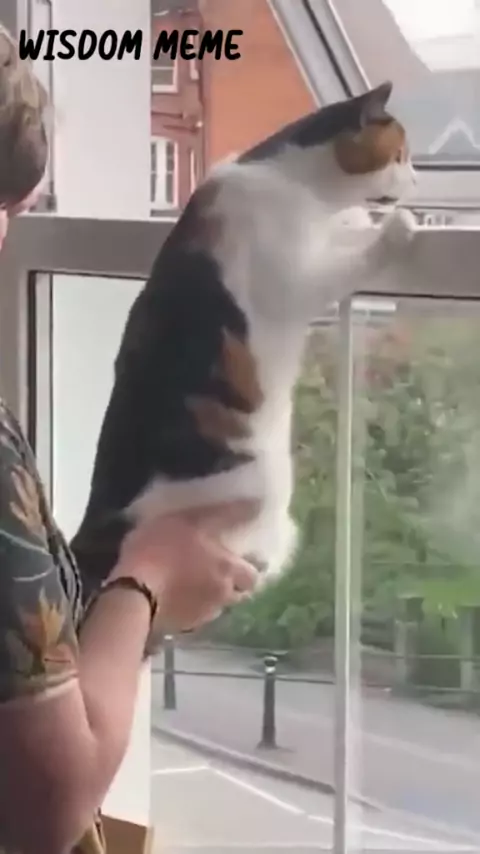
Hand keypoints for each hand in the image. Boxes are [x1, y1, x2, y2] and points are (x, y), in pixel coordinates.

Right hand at [112, 501, 259, 633]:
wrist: (131, 594)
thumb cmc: (161, 550)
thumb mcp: (191, 520)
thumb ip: (225, 514)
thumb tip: (257, 505)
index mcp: (228, 570)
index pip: (255, 576)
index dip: (249, 567)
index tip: (240, 558)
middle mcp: (223, 597)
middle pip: (238, 595)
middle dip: (231, 585)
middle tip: (215, 571)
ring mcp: (202, 616)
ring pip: (216, 607)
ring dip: (209, 597)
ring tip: (191, 585)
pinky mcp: (181, 629)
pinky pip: (193, 617)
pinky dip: (189, 608)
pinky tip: (174, 598)